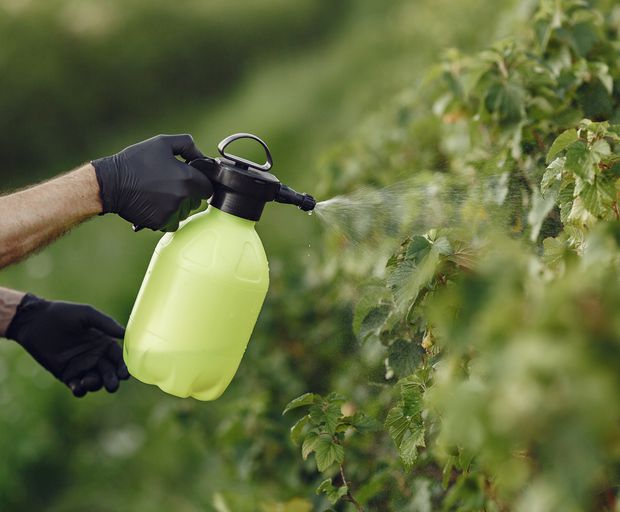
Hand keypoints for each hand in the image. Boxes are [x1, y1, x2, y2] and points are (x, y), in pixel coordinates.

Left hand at [6, 294, 128, 396]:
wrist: (35, 321)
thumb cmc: (62, 313)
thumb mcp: (86, 314)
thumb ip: (106, 323)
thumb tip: (125, 332)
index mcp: (103, 343)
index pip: (119, 358)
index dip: (124, 366)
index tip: (125, 373)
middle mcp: (95, 356)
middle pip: (110, 373)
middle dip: (113, 380)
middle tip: (112, 385)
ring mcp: (81, 367)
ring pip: (95, 381)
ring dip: (96, 385)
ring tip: (88, 381)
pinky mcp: (66, 374)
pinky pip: (77, 387)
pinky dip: (80, 390)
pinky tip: (78, 386)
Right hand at [92, 134, 212, 230]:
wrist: (110, 183)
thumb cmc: (136, 161)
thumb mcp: (162, 143)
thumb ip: (187, 145)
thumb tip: (202, 157)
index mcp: (188, 178)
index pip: (208, 187)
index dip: (200, 182)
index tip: (190, 179)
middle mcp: (183, 198)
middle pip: (196, 201)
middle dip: (188, 194)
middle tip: (169, 184)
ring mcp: (172, 212)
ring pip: (184, 213)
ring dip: (177, 206)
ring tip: (159, 194)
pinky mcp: (160, 223)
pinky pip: (171, 222)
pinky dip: (165, 215)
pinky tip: (153, 204)